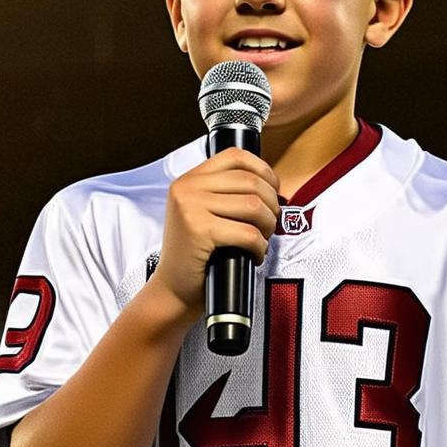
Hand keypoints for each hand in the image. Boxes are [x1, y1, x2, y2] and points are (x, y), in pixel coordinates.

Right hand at [150, 148, 280, 317]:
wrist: (173, 290)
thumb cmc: (195, 255)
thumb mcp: (202, 212)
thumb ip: (225, 193)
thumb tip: (270, 184)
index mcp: (189, 179)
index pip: (236, 157)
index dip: (263, 170)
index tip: (273, 190)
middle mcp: (187, 188)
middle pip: (250, 181)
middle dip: (271, 205)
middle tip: (269, 225)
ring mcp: (191, 207)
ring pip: (254, 206)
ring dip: (267, 227)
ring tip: (260, 240)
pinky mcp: (199, 230)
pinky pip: (248, 233)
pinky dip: (259, 247)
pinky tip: (252, 255)